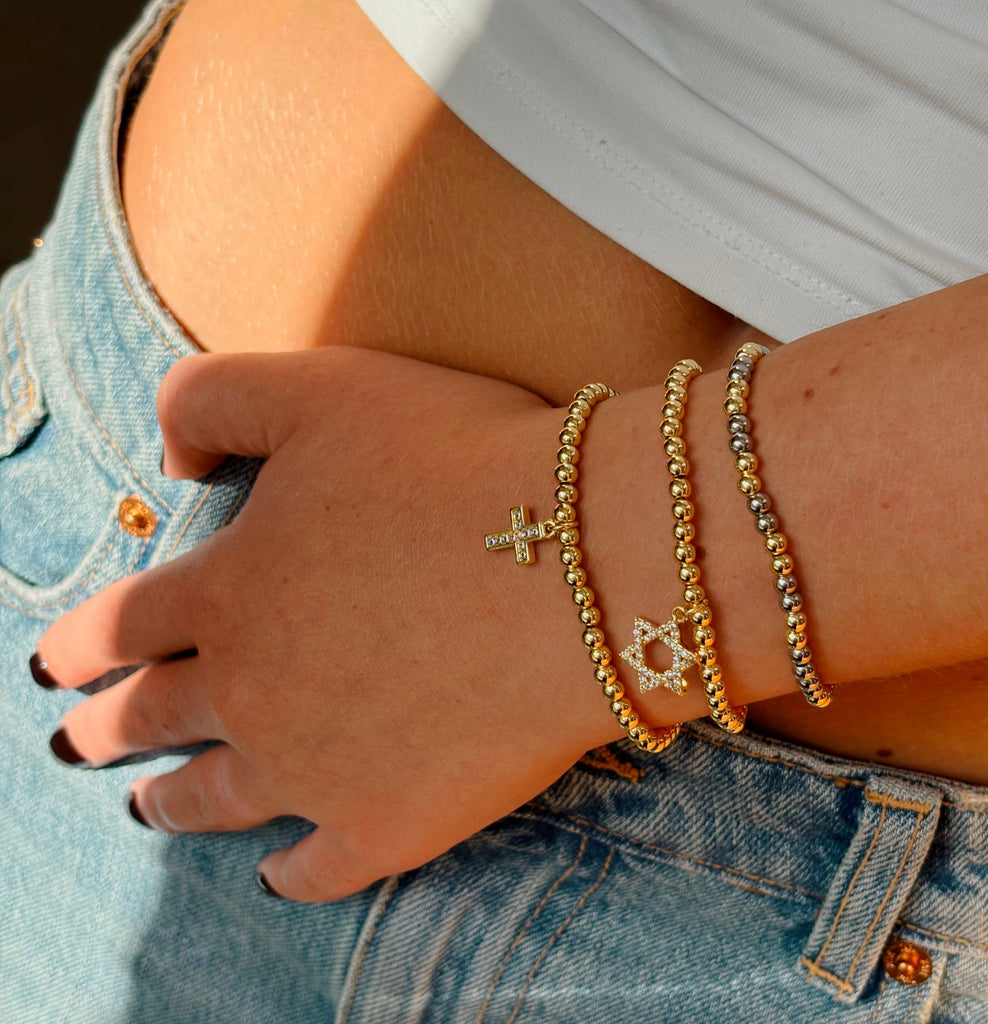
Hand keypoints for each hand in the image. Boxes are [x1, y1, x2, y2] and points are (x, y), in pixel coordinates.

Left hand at [36, 348, 619, 901]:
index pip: (120, 625)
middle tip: (74, 745)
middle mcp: (251, 691)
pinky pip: (319, 865)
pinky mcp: (392, 822)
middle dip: (104, 731)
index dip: (76, 643)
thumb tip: (169, 455)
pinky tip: (278, 869)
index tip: (52, 663)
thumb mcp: (318, 389)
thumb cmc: (457, 461)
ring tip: (147, 810)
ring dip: (170, 805)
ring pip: (213, 799)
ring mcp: (317, 768)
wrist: (585, 561)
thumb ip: (211, 398)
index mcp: (228, 591)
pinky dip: (289, 869)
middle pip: (150, 721)